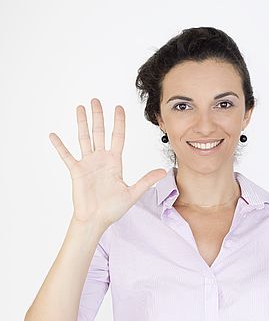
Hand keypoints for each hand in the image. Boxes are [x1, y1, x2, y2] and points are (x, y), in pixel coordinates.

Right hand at [49, 98, 166, 228]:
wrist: (97, 220)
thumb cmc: (113, 209)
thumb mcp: (133, 193)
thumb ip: (146, 180)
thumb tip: (163, 172)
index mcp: (114, 162)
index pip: (117, 137)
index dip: (118, 122)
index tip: (118, 107)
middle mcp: (101, 159)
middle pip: (100, 133)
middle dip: (98, 116)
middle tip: (96, 100)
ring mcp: (88, 164)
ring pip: (84, 138)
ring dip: (82, 123)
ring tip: (80, 107)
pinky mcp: (76, 171)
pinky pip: (67, 156)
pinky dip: (59, 146)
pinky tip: (53, 135)